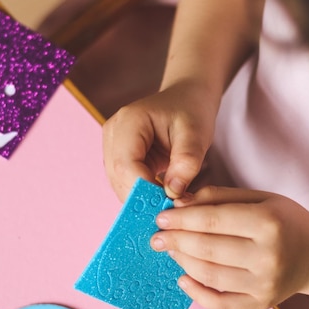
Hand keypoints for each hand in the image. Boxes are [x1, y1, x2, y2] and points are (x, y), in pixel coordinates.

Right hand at [102, 81, 217, 200]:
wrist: (186, 98)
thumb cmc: (191, 111)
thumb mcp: (196, 134)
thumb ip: (186, 162)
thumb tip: (173, 193)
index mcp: (129, 122)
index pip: (126, 165)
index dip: (144, 190)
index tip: (169, 204)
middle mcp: (113, 133)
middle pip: (119, 178)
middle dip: (143, 198)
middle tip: (171, 211)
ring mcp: (112, 146)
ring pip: (120, 184)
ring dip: (142, 199)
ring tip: (168, 204)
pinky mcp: (119, 157)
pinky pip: (126, 183)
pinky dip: (142, 194)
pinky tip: (161, 199)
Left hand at [150, 186, 308, 308]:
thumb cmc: (284, 221)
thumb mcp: (259, 198)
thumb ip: (219, 197)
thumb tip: (179, 203)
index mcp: (268, 223)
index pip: (212, 220)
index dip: (181, 219)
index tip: (160, 217)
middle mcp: (268, 255)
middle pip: (207, 248)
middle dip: (175, 241)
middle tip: (156, 237)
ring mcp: (265, 283)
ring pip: (209, 275)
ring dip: (182, 262)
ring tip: (170, 250)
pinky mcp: (261, 304)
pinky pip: (221, 303)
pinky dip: (196, 293)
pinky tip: (183, 278)